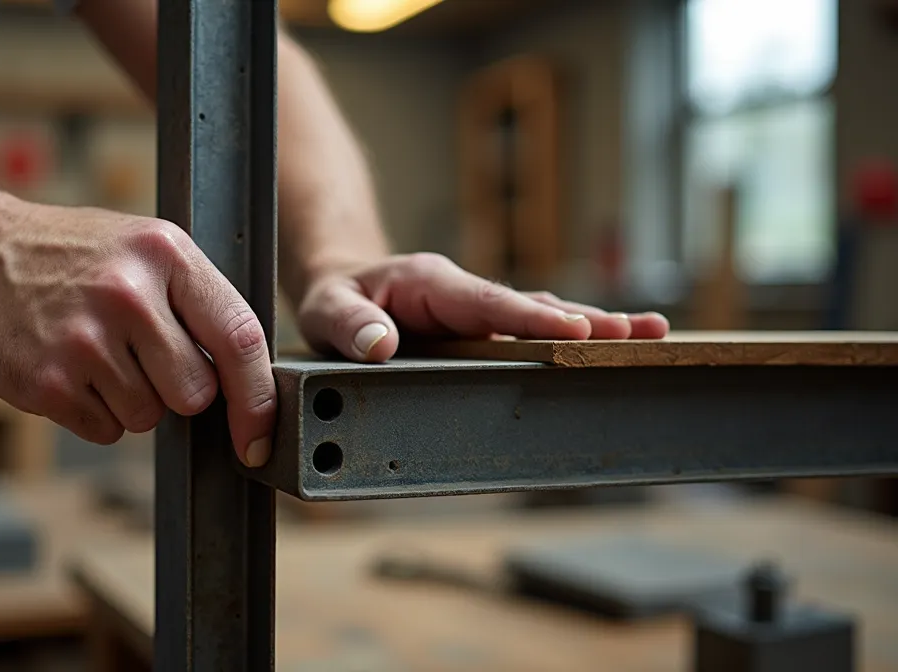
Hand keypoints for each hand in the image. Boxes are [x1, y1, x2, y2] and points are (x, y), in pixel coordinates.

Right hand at [0, 198, 274, 465]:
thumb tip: (250, 382)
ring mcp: (84, 341)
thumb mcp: (145, 249)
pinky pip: (106, 430)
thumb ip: (198, 302)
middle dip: (176, 389)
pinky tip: (70, 367)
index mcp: (165, 254)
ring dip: (129, 399)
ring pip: (148, 416)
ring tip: (95, 350)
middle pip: (195, 393)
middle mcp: (128, 295)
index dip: (258, 399)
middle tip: (139, 354)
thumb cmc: (76, 258)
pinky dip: (94, 412)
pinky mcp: (49, 383)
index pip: (240, 338)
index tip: (260, 436)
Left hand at [296, 253, 669, 361]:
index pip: (487, 303)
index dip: (530, 319)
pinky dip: (574, 340)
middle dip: (587, 319)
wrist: (342, 289)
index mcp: (432, 283)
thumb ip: (348, 325)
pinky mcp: (485, 332)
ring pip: (543, 317)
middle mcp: (466, 293)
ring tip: (652, 335)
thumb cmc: (336, 298)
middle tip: (641, 332)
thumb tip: (379, 344)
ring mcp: (480, 313)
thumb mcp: (325, 309)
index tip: (575, 331)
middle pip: (533, 306)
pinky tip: (616, 348)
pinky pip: (533, 334)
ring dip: (596, 326)